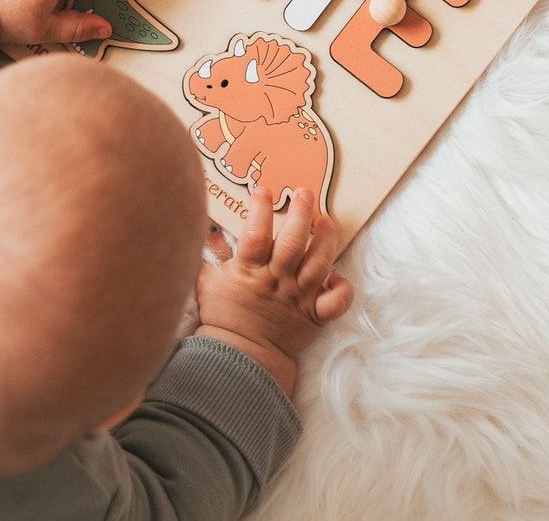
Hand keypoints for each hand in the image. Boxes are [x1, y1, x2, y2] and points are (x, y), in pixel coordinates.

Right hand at [194, 187, 353, 398]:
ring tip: (326, 221)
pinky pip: (337, 302)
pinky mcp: (314, 316)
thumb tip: (205, 224)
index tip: (264, 190)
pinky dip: (343, 288)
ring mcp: (298, 298)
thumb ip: (207, 251)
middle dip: (301, 214)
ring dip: (326, 239)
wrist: (241, 358)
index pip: (256, 234)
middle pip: (294, 243)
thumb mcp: (207, 280)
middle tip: (304, 193)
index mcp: (249, 271)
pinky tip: (336, 274)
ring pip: (319, 264)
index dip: (260, 209)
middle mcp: (277, 281)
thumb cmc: (223, 316)